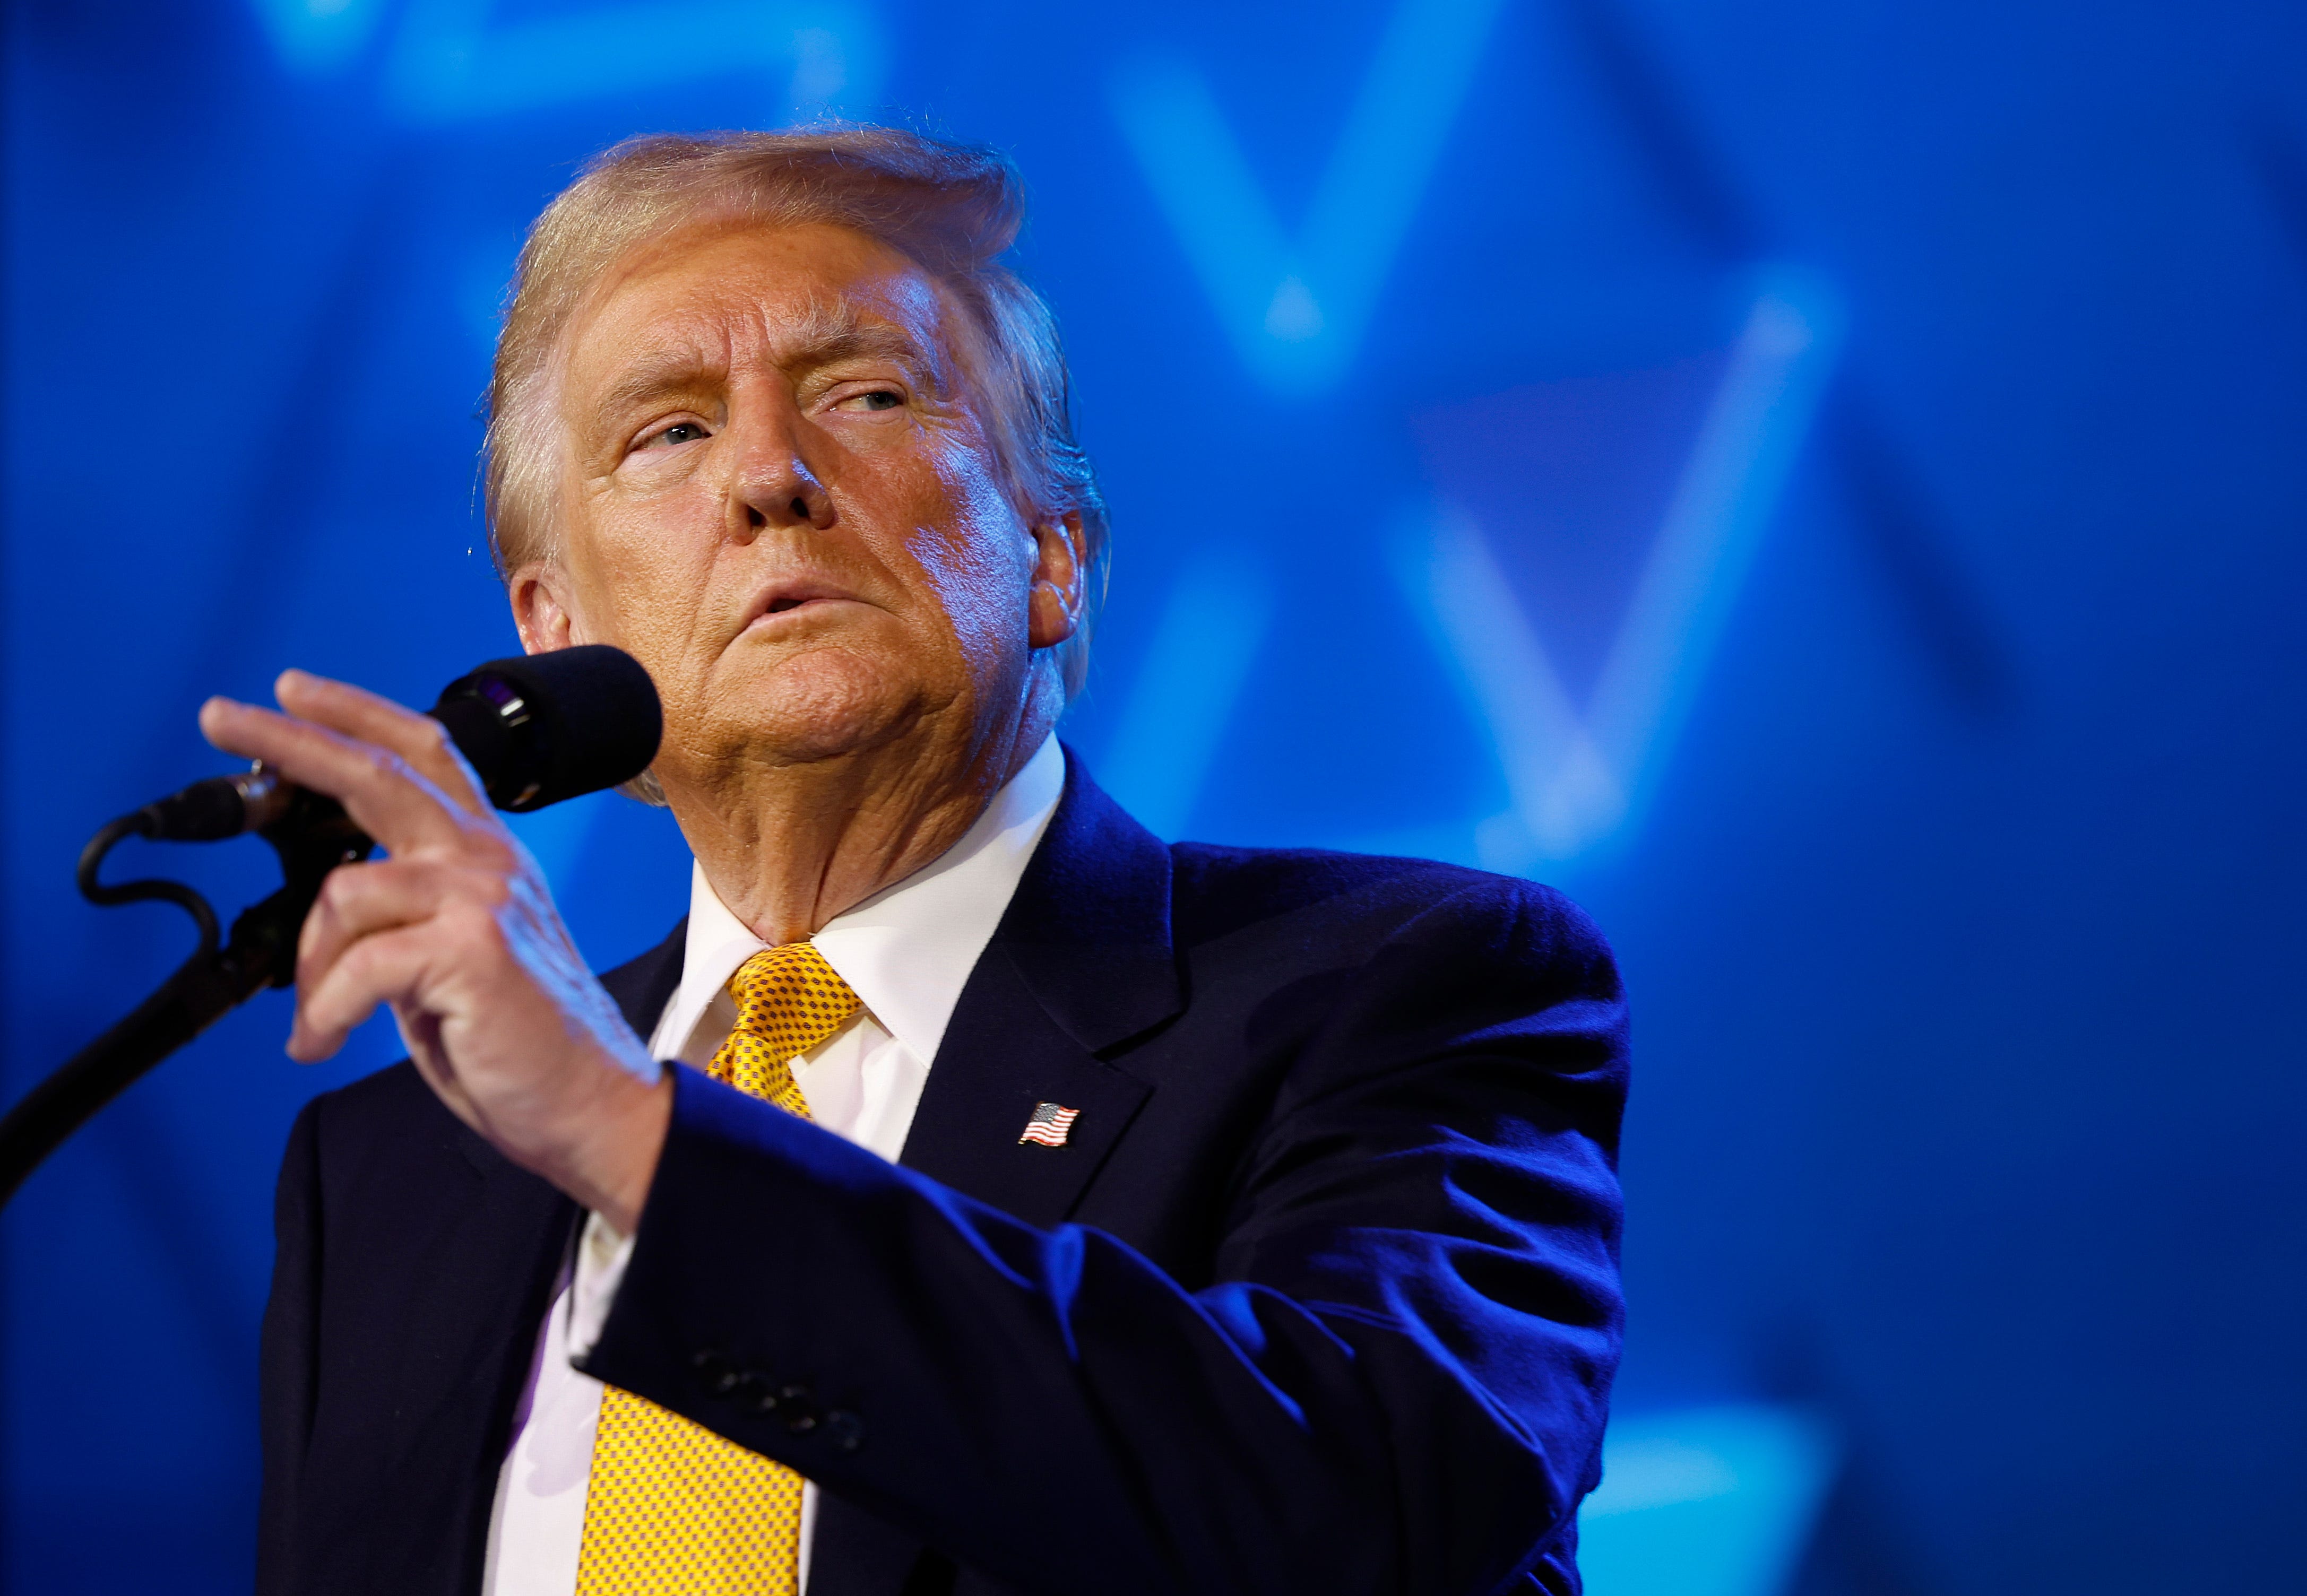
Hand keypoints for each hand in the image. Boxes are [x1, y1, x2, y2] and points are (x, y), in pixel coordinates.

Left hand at [200, 669, 669, 1232]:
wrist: (586, 1099)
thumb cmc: (514, 1037)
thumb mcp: (450, 951)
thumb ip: (405, 908)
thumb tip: (332, 903)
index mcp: (484, 853)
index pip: (424, 755)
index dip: (355, 713)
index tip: (290, 689)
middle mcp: (486, 859)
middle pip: (378, 772)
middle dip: (290, 738)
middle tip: (220, 713)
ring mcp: (482, 897)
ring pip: (345, 893)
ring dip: (311, 970)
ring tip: (318, 1020)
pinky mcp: (471, 948)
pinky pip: (356, 968)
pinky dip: (325, 1013)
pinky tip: (322, 1044)